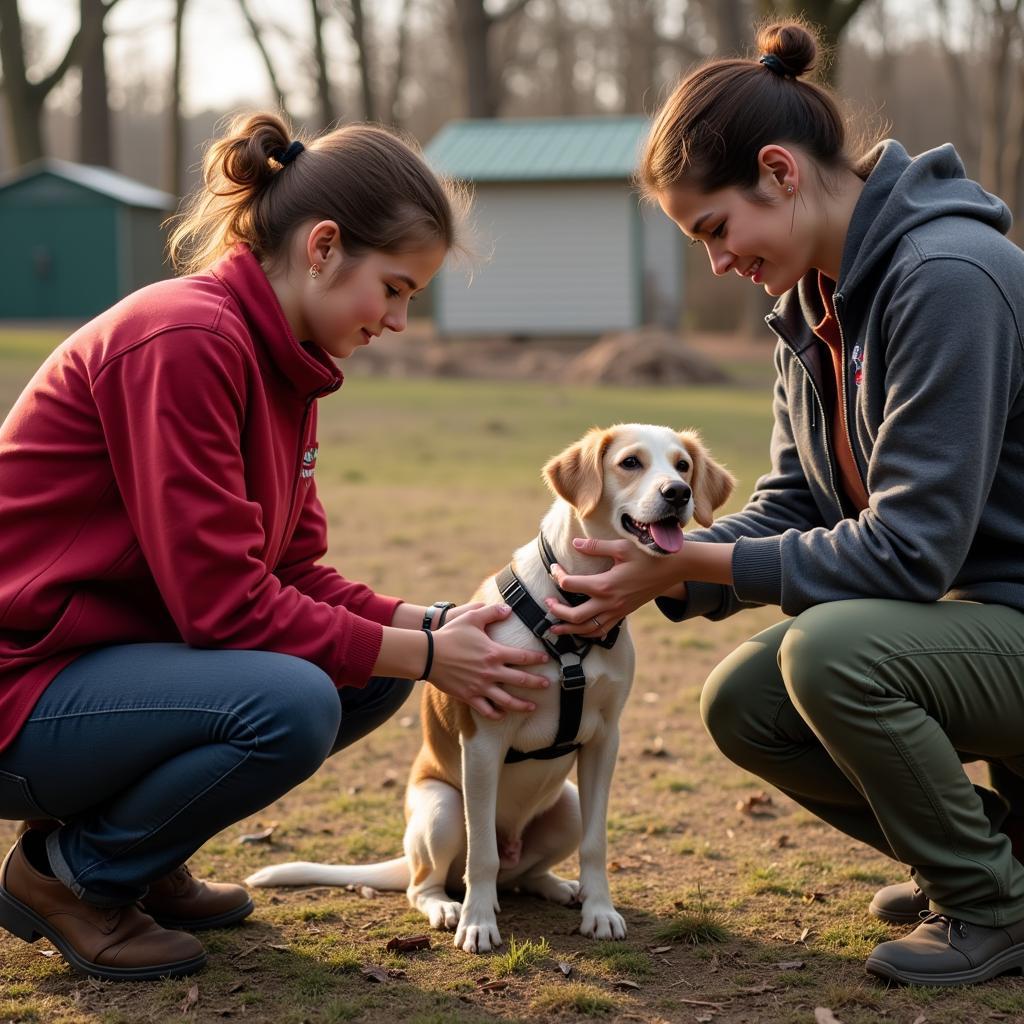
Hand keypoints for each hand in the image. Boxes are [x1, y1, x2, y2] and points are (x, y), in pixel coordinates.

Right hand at [430, 603, 550, 719]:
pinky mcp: (469, 696)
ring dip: (522, 705)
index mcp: (494, 653)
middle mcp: (491, 672)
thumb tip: (509, 609)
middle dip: (537, 684)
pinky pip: (487, 709)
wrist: (428, 654)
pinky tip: (503, 714)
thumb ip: (492, 612)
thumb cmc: (450, 634)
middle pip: (521, 681)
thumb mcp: (471, 617)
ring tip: (532, 707)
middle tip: (547, 685)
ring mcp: (480, 686)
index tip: (546, 660)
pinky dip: (497, 714)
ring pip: (507, 701)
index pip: (522, 657)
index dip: (537, 659)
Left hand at [546, 537, 685, 636]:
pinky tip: (580, 630)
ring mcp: (618, 611)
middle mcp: (609, 603)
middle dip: (557, 611)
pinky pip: (602, 630)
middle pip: (575, 616)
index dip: (557, 576)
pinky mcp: (624, 614)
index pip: (570, 585)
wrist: (674, 568)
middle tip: (546, 603)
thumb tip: (574, 544)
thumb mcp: (620, 547)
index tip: (553, 568)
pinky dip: (588, 633)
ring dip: (569, 630)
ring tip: (554, 628)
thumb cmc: (648, 555)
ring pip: (588, 629)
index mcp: (605, 585)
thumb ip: (595, 547)